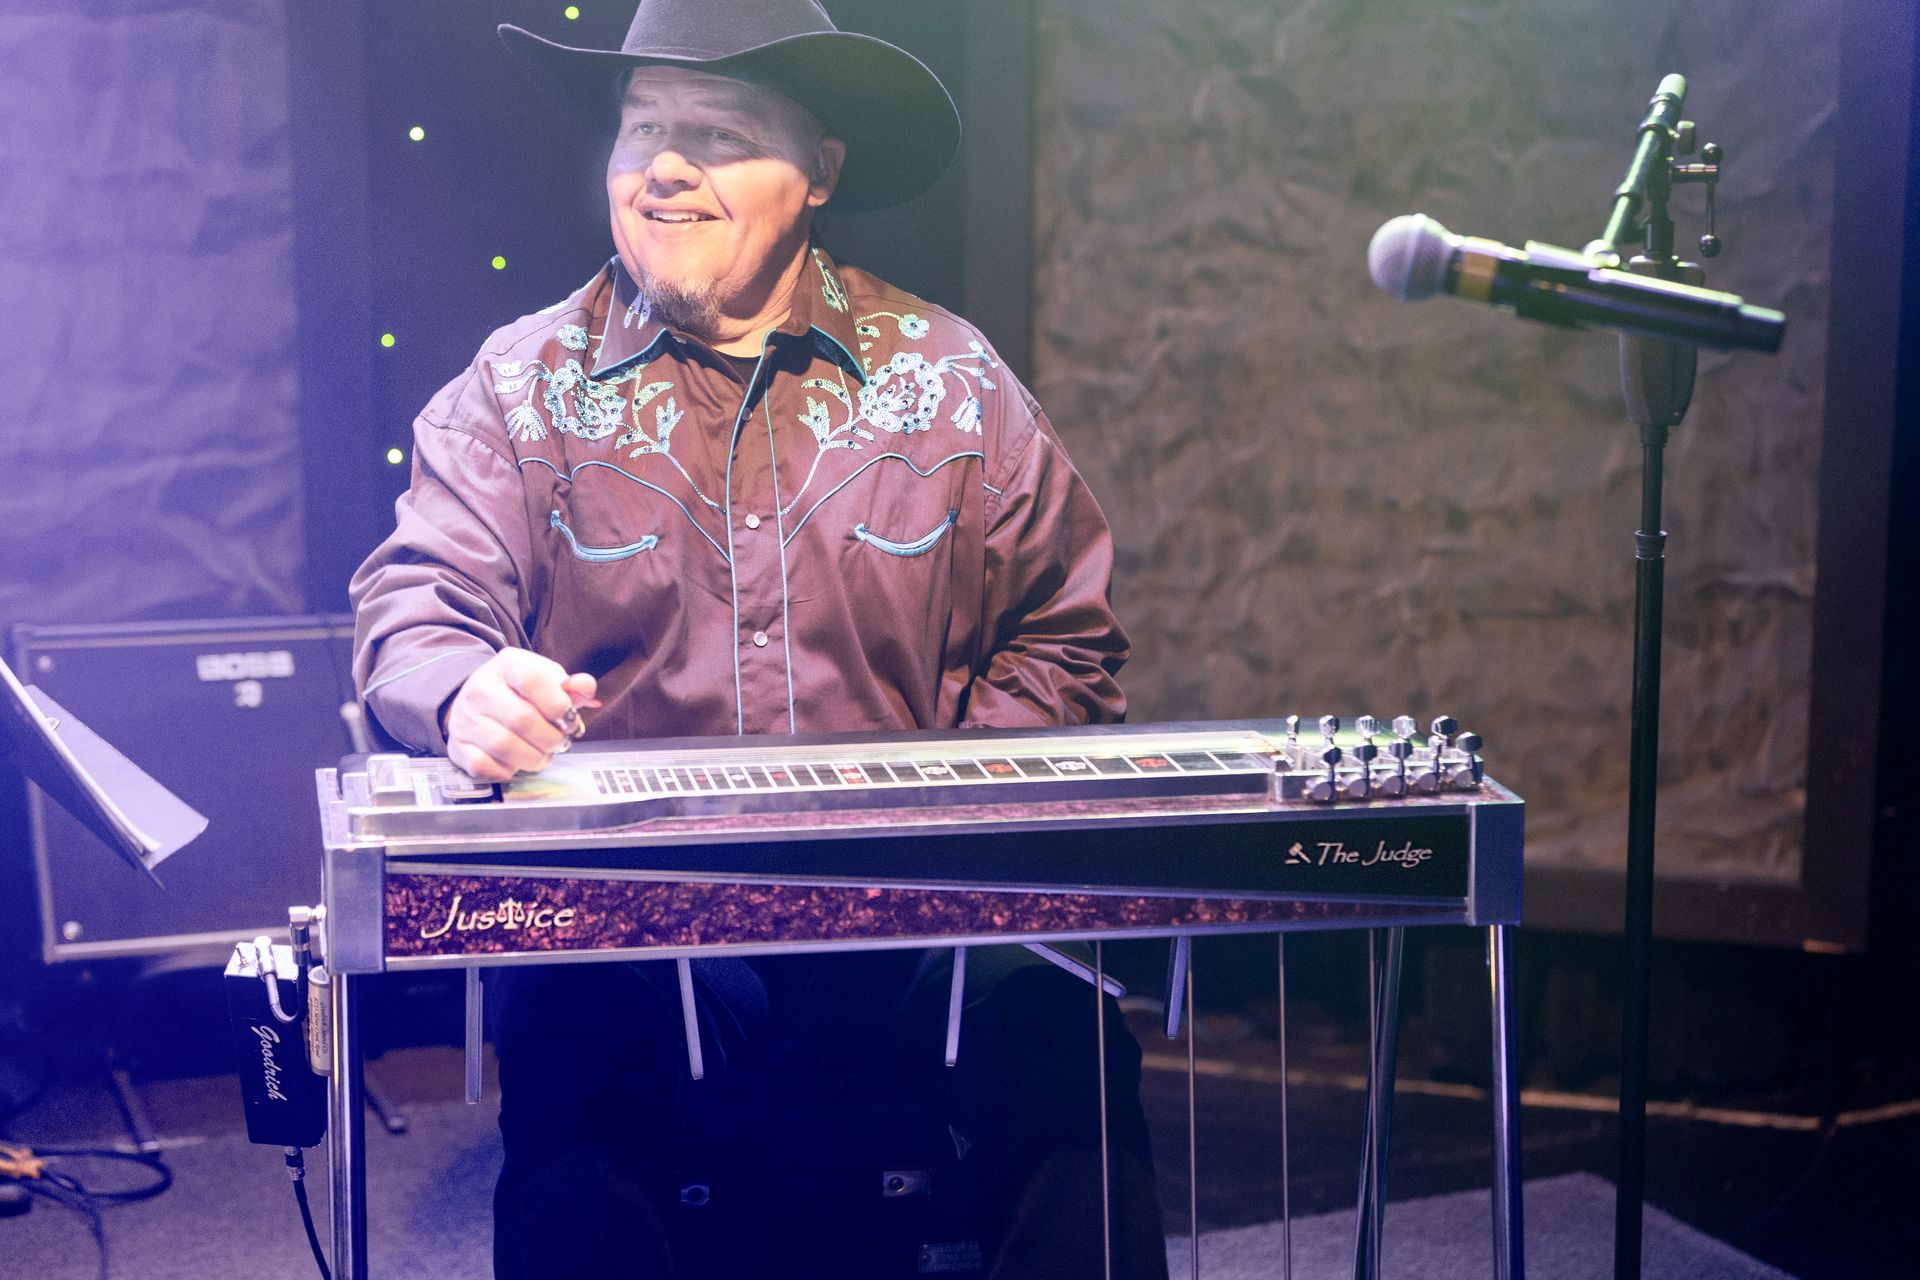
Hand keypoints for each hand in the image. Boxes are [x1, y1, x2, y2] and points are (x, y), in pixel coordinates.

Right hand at [443, 648, 598, 780]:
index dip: (557, 704)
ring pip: (504, 746)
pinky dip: (506, 771)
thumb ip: (572, 686)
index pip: (533, 680)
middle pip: (522, 719)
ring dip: (533, 758)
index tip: (568, 717)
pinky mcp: (457, 746)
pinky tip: (516, 763)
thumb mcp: (547, 678)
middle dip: (551, 738)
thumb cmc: (521, 691)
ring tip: (543, 755)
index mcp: (507, 665)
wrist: (478, 699)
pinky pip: (483, 766)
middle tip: (559, 742)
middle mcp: (480, 689)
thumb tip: (585, 689)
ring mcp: (465, 718)